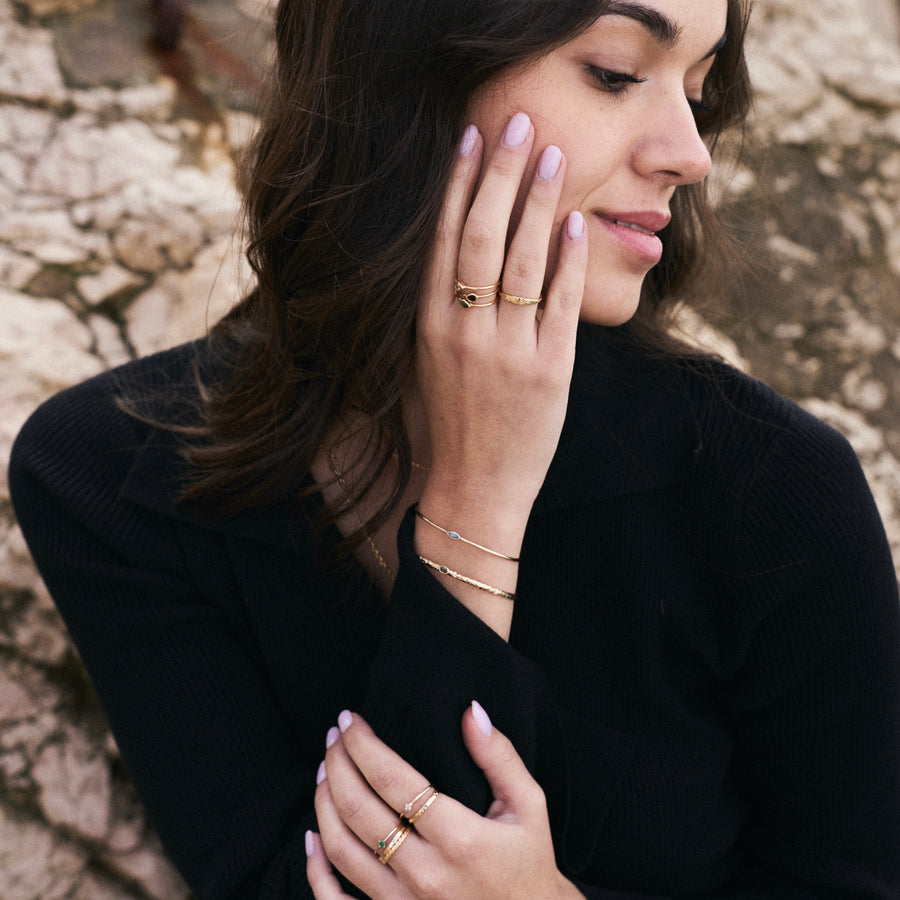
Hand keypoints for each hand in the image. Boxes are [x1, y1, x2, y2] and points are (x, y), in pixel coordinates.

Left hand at [307, 704, 583, 899]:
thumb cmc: (529, 862)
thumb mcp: (528, 805)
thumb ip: (499, 756)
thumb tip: (471, 710)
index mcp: (460, 838)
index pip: (394, 780)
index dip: (363, 745)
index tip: (350, 719)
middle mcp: (426, 873)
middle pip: (359, 809)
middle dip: (338, 763)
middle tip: (333, 735)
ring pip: (341, 849)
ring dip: (323, 802)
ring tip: (325, 768)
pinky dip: (316, 869)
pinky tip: (311, 836)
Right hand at [412, 115, 586, 633]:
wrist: (474, 488)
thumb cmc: (452, 422)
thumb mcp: (432, 360)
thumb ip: (444, 307)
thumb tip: (462, 247)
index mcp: (430, 325)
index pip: (443, 239)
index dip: (458, 184)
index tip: (470, 138)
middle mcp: (463, 330)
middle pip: (481, 235)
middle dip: (500, 173)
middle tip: (517, 121)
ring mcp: (506, 351)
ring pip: (522, 259)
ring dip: (539, 202)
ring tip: (552, 155)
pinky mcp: (548, 371)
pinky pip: (559, 303)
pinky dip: (568, 260)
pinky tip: (577, 224)